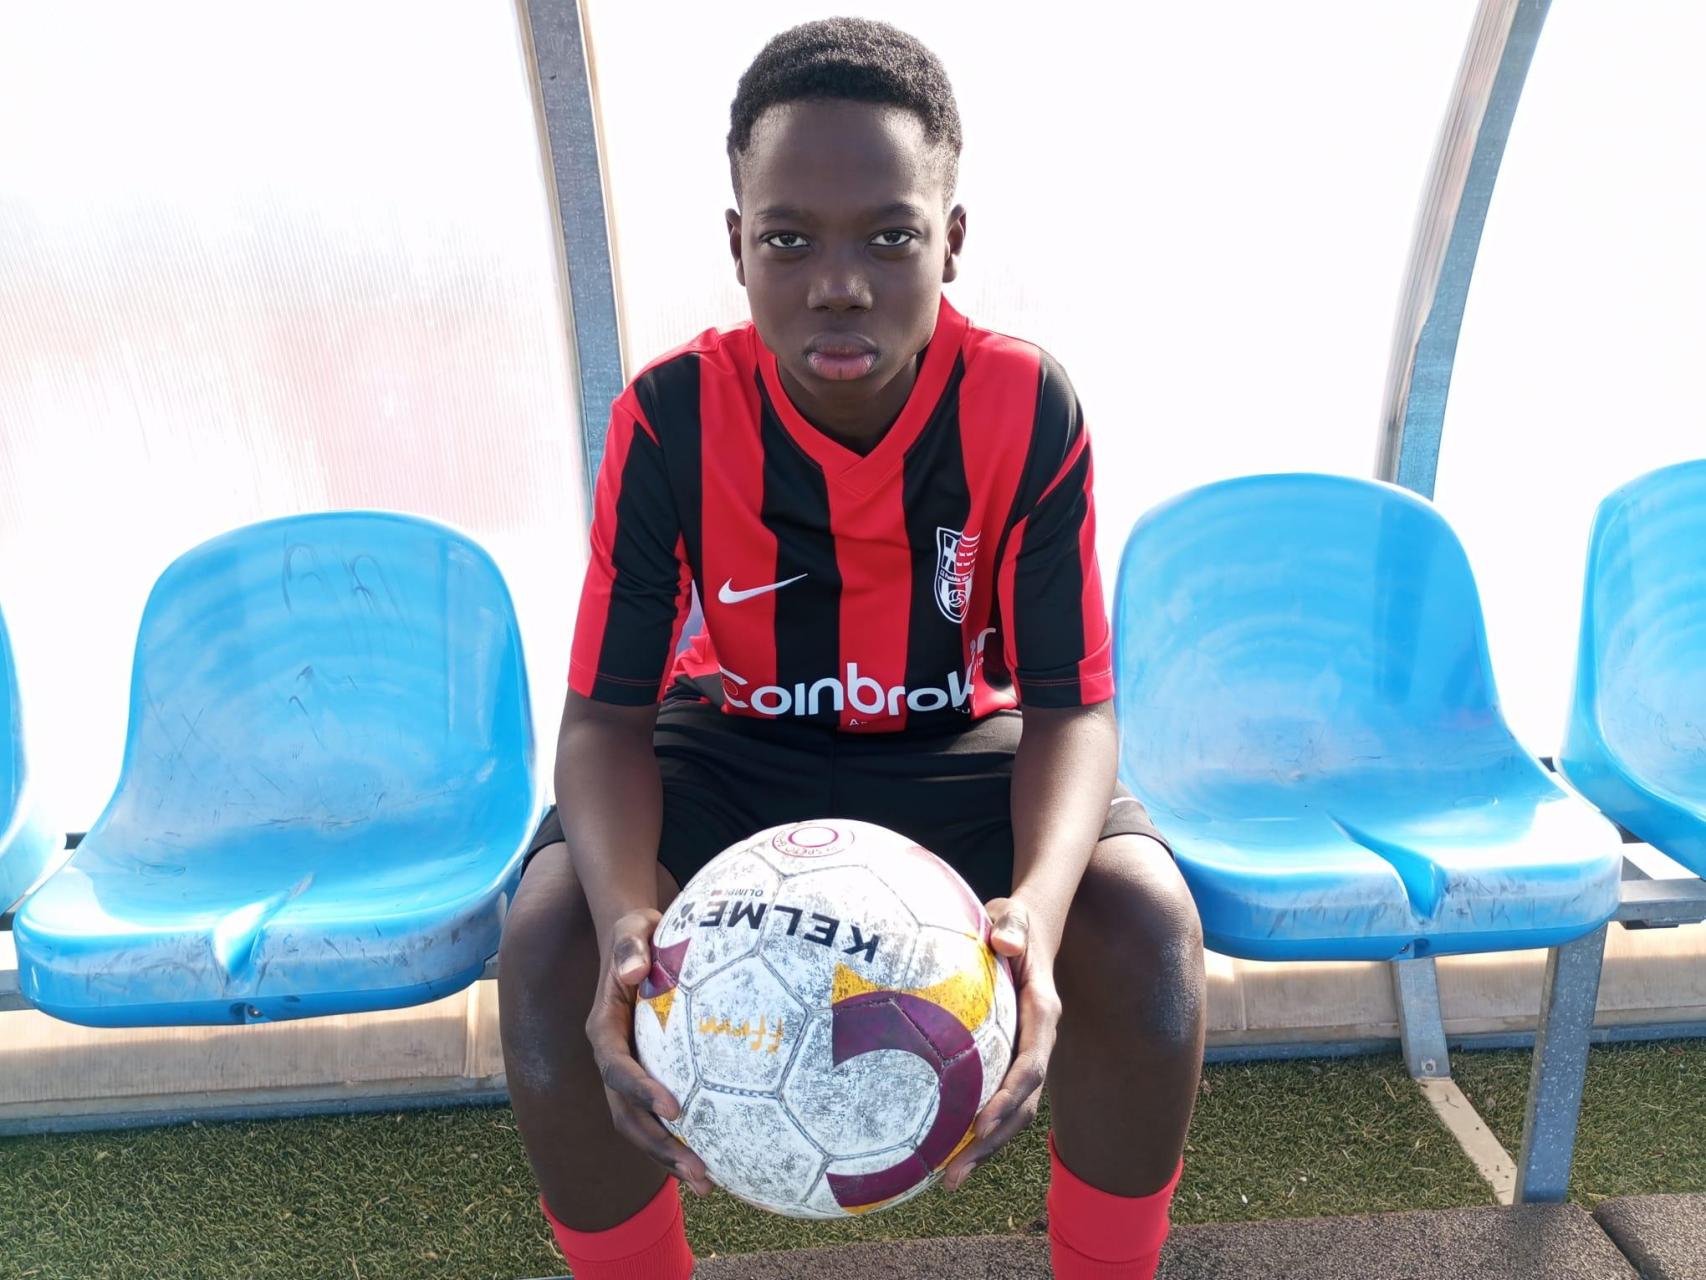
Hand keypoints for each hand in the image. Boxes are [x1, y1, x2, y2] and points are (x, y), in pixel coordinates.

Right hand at [584, 907, 712, 1195]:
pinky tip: (715, 1163)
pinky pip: (659, 1118)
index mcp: (604, 1028)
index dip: (639, 1090)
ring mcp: (628, 1073)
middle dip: (658, 1145)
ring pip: (640, 1126)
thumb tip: (632, 971)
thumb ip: (631, 947)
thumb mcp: (634, 929)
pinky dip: (681, 1144)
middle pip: (625, 1113)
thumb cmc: (638, 933)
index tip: (673, 1108)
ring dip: (669, 1158)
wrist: (633, 943)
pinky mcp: (647, 1079)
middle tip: (697, 1167)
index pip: (615, 1067)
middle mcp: (611, 1058)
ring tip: (708, 1183)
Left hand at [943, 897, 1059, 1190]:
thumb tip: (1004, 942)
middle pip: (1023, 1105)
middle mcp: (1038, 1043)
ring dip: (984, 1148)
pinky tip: (941, 1149)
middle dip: (992, 1143)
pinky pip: (994, 1099)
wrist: (1028, 929)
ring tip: (947, 1179)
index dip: (1009, 1097)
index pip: (1031, 1065)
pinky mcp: (1007, 1060)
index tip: (980, 1124)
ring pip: (1012, 1112)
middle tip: (954, 1175)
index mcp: (1042, 1014)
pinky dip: (974, 1128)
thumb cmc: (1014, 920)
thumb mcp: (1014, 913)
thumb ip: (1012, 925)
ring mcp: (1024, 1055)